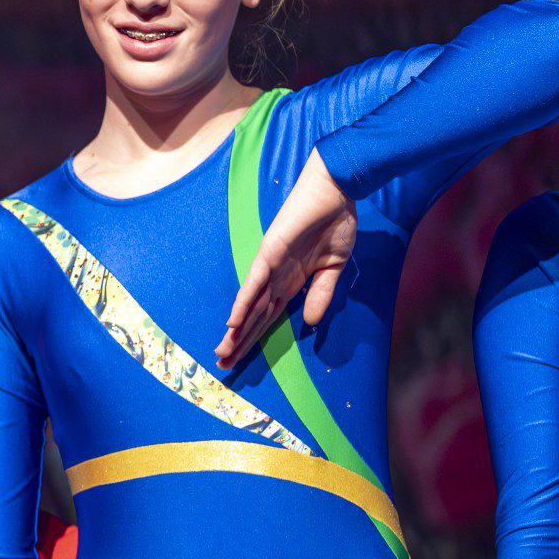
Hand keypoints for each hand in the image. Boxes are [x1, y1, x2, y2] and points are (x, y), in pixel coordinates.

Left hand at [216, 149, 355, 369]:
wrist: (336, 193)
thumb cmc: (335, 224)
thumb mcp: (333, 268)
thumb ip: (320, 294)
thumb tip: (309, 324)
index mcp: (290, 283)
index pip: (267, 317)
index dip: (254, 338)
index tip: (241, 359)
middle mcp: (275, 279)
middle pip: (253, 317)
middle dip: (239, 341)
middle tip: (222, 365)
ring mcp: (270, 267)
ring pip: (249, 304)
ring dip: (236, 329)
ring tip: (223, 351)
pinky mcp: (270, 253)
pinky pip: (255, 282)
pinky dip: (244, 302)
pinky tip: (233, 321)